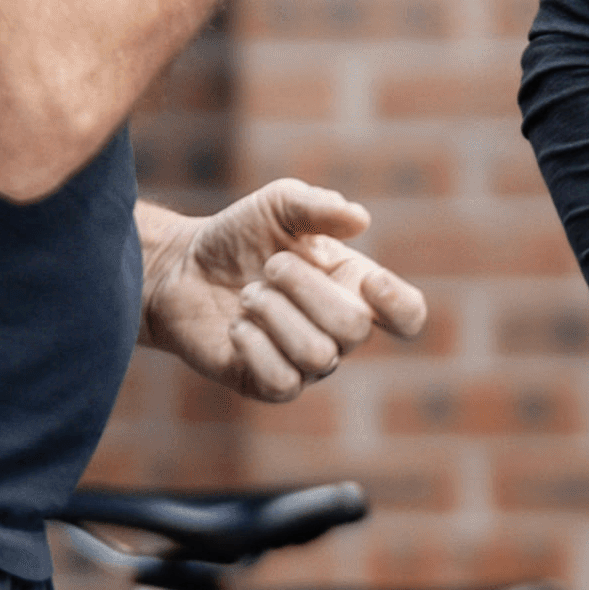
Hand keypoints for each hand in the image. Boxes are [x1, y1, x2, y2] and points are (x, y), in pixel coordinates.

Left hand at [139, 182, 426, 402]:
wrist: (181, 267)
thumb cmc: (240, 234)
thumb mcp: (278, 204)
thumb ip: (318, 206)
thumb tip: (360, 219)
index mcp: (354, 286)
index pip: (408, 315)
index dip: (400, 304)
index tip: (367, 278)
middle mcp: (337, 330)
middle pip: (354, 329)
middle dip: (305, 288)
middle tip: (270, 266)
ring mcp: (304, 363)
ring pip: (318, 356)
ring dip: (274, 313)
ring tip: (249, 294)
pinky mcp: (267, 385)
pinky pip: (282, 381)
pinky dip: (255, 345)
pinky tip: (237, 326)